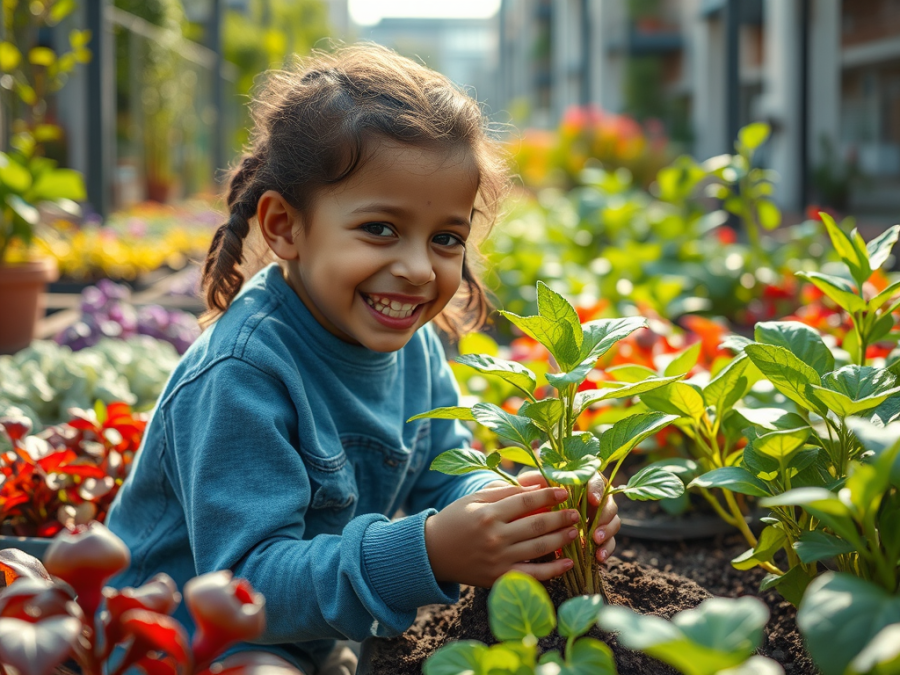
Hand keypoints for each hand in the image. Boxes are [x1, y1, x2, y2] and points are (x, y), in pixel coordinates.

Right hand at [424, 485, 578, 587]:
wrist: (432, 552)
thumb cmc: (455, 520)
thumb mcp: (474, 499)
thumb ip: (504, 492)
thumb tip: (535, 487)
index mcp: (488, 514)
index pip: (526, 501)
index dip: (548, 496)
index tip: (565, 492)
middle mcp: (495, 537)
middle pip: (537, 525)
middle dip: (561, 518)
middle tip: (577, 513)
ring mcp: (498, 560)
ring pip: (539, 548)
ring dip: (561, 539)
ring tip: (575, 531)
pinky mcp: (499, 578)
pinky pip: (532, 575)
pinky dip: (553, 570)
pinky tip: (567, 562)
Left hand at [515, 471, 619, 564]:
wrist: (542, 521)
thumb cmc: (542, 499)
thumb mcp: (536, 489)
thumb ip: (533, 482)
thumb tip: (526, 480)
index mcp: (586, 483)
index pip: (596, 482)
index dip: (596, 490)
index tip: (592, 500)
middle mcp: (598, 499)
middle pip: (609, 504)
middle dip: (604, 518)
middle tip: (595, 530)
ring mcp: (602, 518)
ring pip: (614, 523)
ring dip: (607, 533)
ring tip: (596, 542)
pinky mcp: (602, 535)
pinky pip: (610, 542)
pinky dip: (607, 549)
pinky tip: (599, 558)